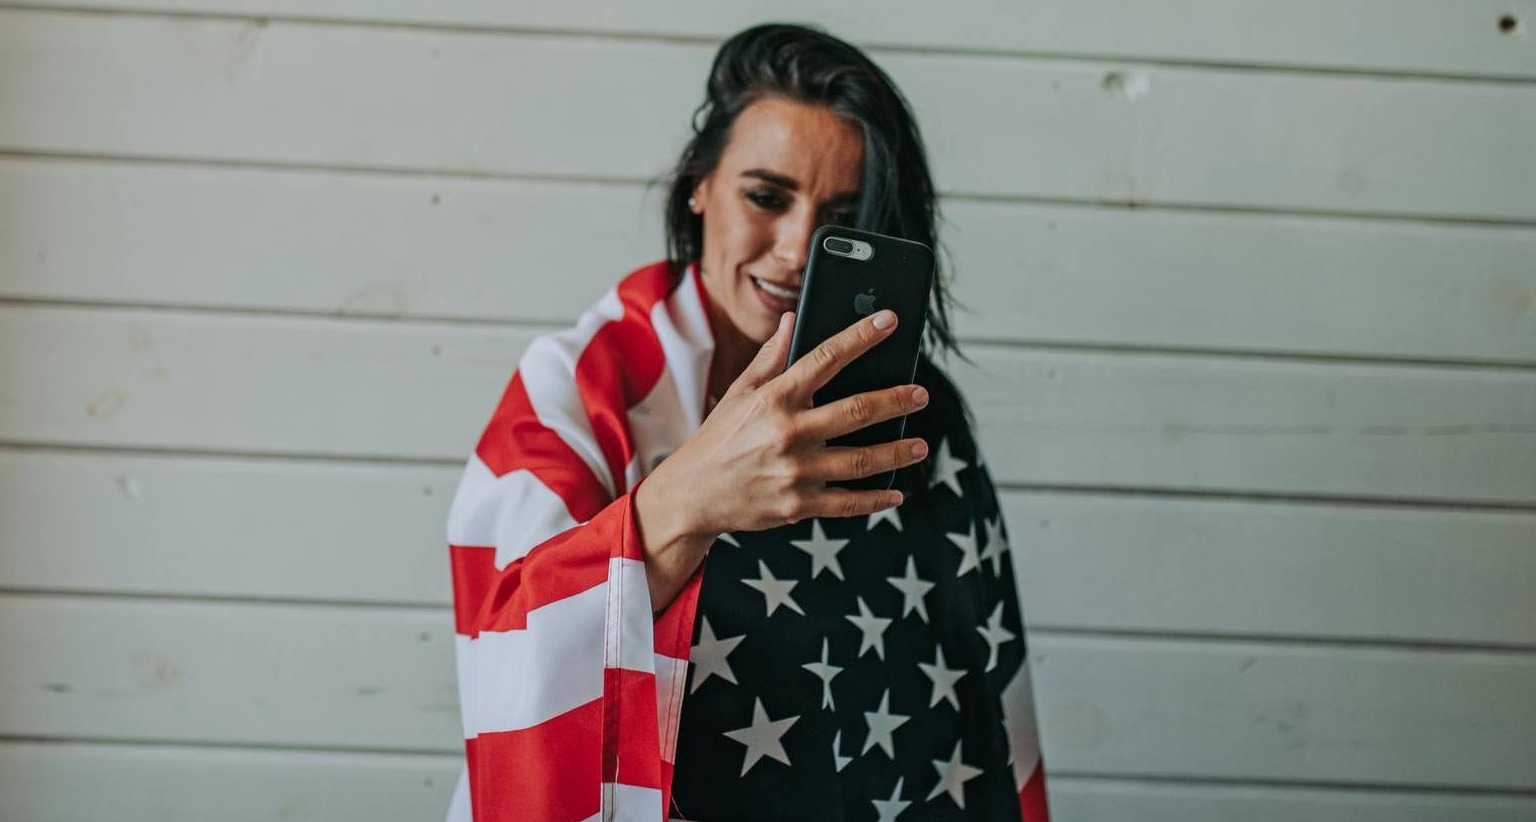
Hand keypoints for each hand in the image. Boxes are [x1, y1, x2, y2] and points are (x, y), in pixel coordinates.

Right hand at [634, 308, 928, 608]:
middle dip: (896, 400)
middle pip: (857, 410)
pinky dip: (876, 500)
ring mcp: (796, 471)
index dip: (861, 336)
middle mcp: (788, 432)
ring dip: (897, 452)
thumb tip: (791, 320)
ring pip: (861, 460)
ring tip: (921, 445)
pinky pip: (848, 503)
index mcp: (774, 398)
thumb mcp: (738, 392)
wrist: (692, 494)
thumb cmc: (718, 438)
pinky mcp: (799, 506)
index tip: (889, 321)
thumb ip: (770, 358)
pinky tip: (897, 493)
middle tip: (921, 394)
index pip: (826, 358)